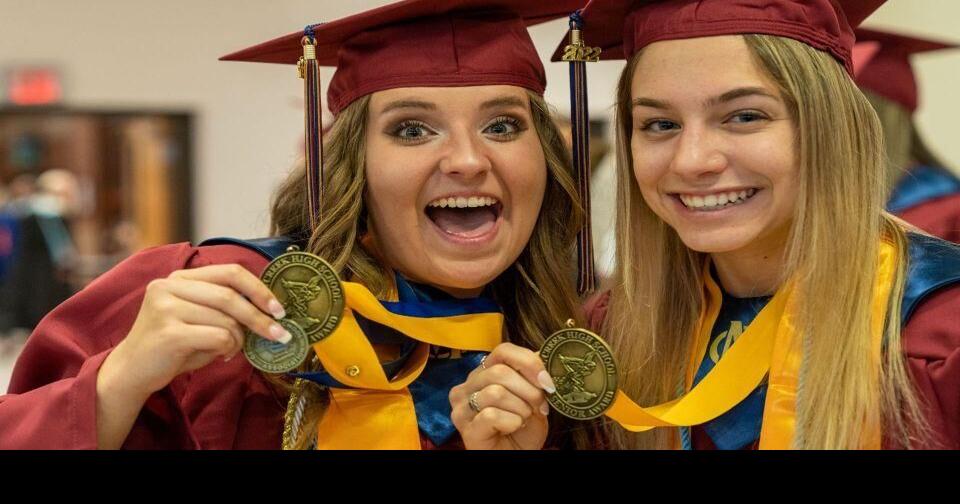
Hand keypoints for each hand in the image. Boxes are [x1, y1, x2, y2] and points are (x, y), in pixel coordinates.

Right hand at [100, 264, 288, 397]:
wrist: (132, 372)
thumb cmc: (173, 346)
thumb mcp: (200, 319)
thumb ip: (226, 310)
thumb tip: (270, 311)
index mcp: (180, 277)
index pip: (230, 272)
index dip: (259, 289)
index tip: (279, 308)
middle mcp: (169, 286)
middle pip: (231, 296)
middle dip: (260, 317)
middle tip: (279, 334)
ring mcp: (165, 307)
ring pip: (226, 320)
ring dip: (239, 340)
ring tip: (231, 350)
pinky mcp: (168, 332)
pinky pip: (218, 338)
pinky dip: (227, 349)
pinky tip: (220, 356)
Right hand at [449, 342, 556, 449]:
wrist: (516, 455)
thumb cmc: (522, 426)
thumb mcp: (533, 396)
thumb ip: (534, 375)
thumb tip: (545, 356)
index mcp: (483, 372)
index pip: (503, 351)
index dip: (528, 362)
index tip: (546, 380)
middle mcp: (467, 385)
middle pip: (500, 371)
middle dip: (529, 390)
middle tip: (539, 406)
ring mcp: (462, 407)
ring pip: (495, 392)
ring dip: (520, 408)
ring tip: (524, 419)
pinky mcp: (466, 427)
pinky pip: (491, 415)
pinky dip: (511, 422)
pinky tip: (513, 427)